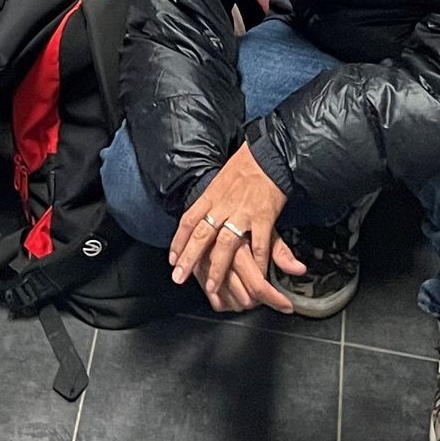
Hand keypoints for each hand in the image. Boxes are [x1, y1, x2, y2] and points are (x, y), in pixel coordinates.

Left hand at [169, 145, 300, 312]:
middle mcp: (223, 205)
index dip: (178, 241)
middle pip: (201, 235)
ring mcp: (243, 212)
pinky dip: (257, 262)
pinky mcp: (263, 216)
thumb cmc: (244, 167)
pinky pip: (258, 244)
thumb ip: (211, 203)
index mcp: (211, 195)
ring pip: (225, 243)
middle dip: (189, 258)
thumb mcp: (221, 181)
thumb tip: (199, 221)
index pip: (188, 220)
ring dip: (217, 267)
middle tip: (179, 278)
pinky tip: (255, 276)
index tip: (172, 260)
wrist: (268, 154)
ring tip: (212, 287)